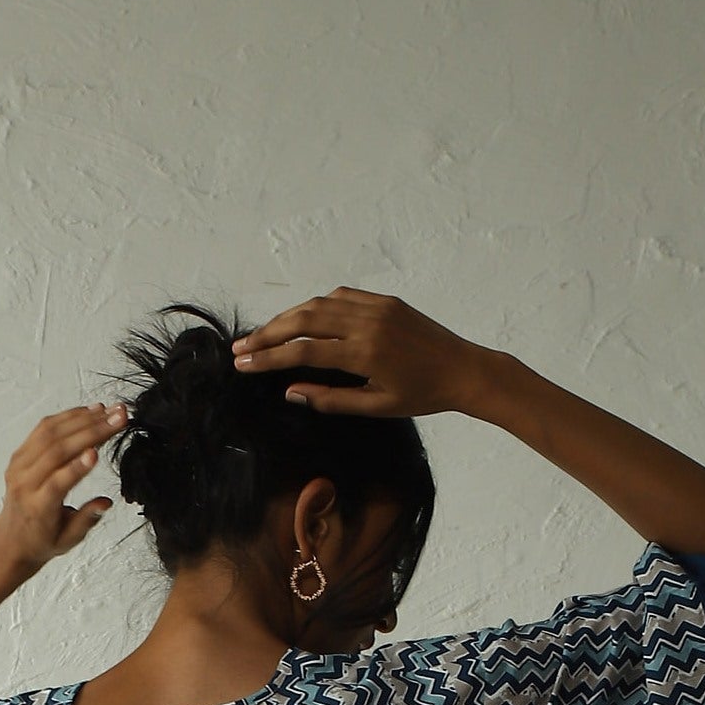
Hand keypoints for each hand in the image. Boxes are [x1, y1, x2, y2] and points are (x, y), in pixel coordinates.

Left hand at [0, 403, 127, 573]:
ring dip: (83, 419)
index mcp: (37, 508)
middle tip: (118, 419)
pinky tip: (90, 411)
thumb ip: (86, 520)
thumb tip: (105, 502)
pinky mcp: (21, 452)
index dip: (76, 467)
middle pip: (57, 450)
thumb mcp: (68, 540)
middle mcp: (25, 483)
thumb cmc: (43, 540)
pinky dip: (68, 417)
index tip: (96, 453)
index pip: (56, 483)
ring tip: (110, 411)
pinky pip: (44, 428)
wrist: (12, 539)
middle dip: (91, 432)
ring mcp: (20, 465)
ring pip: (51, 433)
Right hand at [231, 288, 485, 417]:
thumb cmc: (422, 396)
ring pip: (319, 304)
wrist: (463, 369)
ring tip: (265, 335)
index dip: (268, 357)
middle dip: (268, 333)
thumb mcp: (375, 407)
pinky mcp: (384, 300)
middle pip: (303, 320)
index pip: (303, 352)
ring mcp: (376, 307)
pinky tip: (301, 318)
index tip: (242, 363)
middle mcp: (367, 323)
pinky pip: (341, 297)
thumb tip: (290, 392)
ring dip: (287, 317)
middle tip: (241, 346)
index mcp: (364, 354)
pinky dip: (317, 306)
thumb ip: (330, 399)